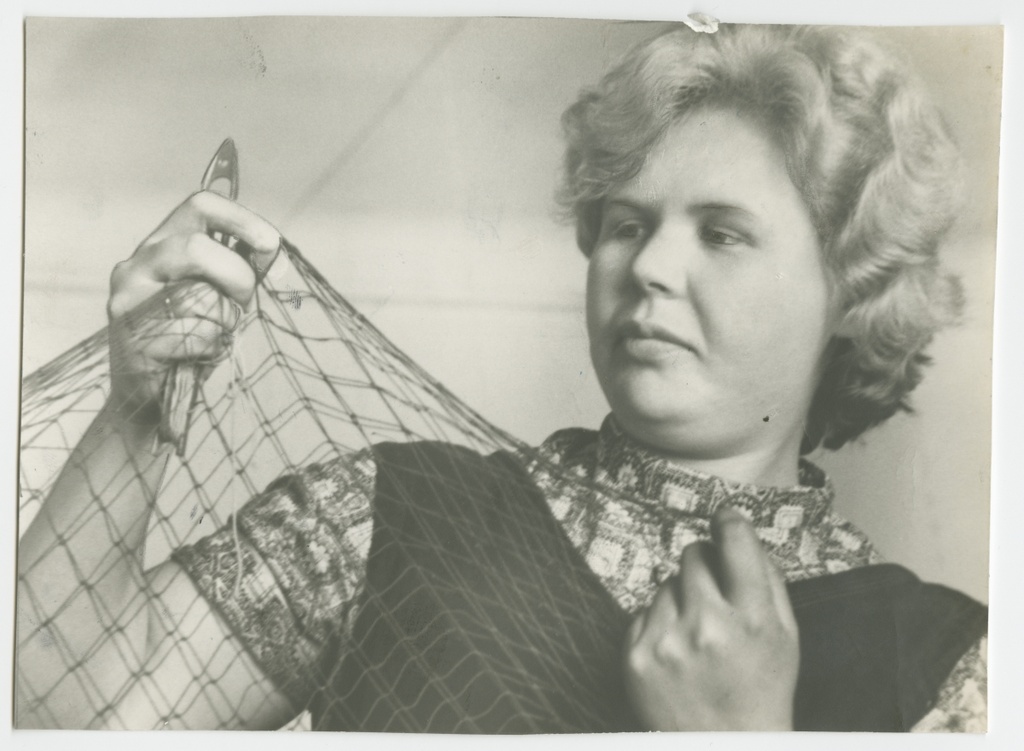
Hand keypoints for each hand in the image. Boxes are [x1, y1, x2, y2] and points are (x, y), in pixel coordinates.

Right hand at [106, 191, 280, 423]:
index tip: (270, 244)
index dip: (241, 218)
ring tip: (210, 337)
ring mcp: (127, 301)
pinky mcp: (132, 337)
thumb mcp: (218, 296)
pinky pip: (195, 335)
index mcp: (160, 246)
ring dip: (224, 322)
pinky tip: (194, 357)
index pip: (199, 205)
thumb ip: (237, 269)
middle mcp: (136, 266)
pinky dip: (210, 349)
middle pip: (197, 248)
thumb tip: (272, 253)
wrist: (148, 396)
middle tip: (244, 303)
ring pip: (200, 296)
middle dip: (237, 277)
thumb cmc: (191, 340)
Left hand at [624, 507, 799, 730]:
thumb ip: (769, 579)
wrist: (727, 747)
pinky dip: (658, 625)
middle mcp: (708, 627)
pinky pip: (643, 612)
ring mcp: (667, 642)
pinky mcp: (636, 657)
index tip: (724, 518)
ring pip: (665, 584)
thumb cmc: (761, 689)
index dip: (728, 522)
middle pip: (692, 555)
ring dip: (679, 600)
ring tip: (697, 638)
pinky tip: (677, 653)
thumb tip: (739, 530)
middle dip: (703, 566)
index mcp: (753, 619)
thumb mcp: (786, 635)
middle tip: (713, 595)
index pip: (735, 543)